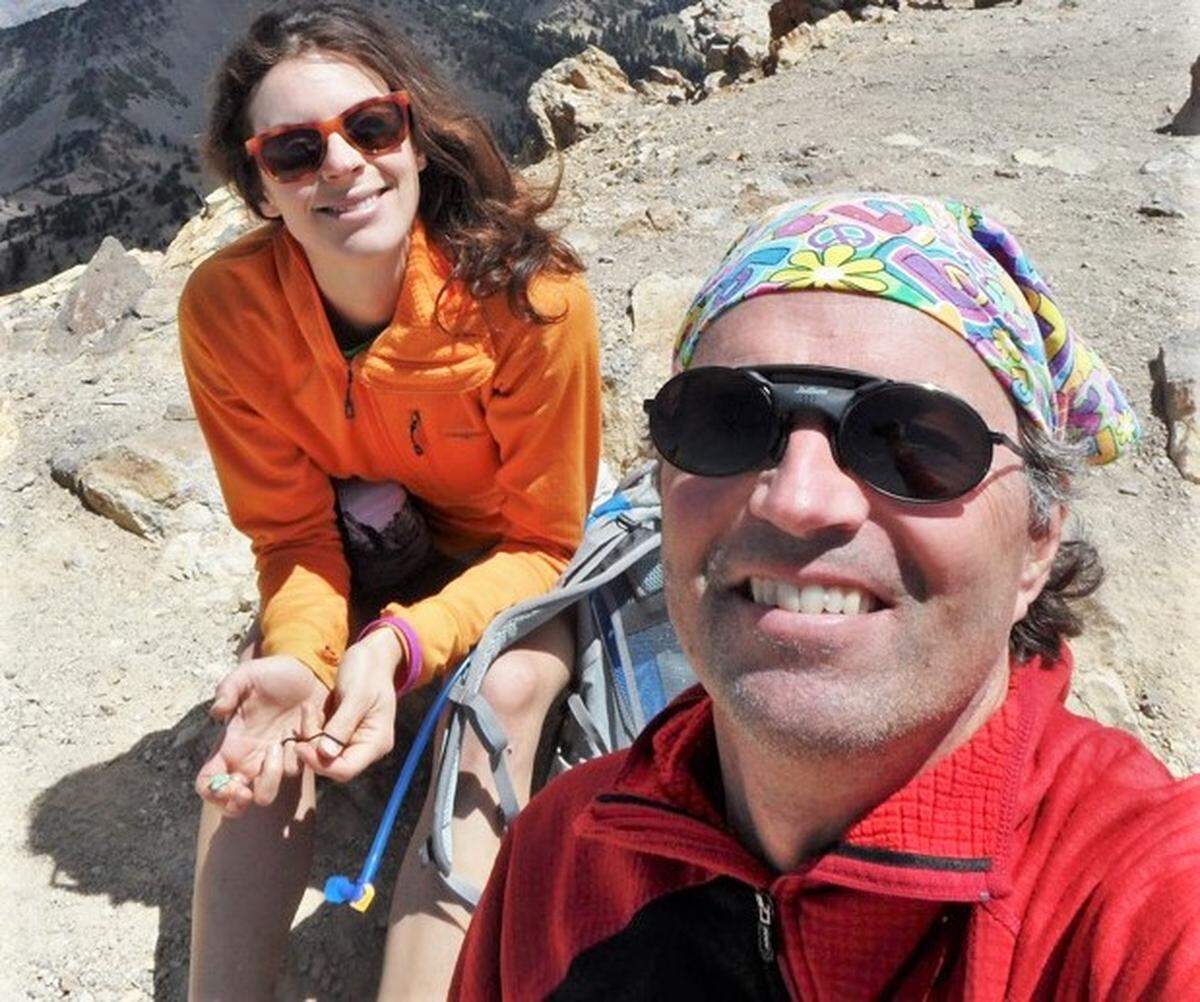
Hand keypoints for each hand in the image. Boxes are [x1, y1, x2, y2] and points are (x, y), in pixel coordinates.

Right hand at [195, 654, 327, 817]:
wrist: (308, 669)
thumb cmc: (272, 674)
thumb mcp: (246, 674)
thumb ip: (228, 689)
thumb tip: (217, 713)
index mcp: (231, 745)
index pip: (209, 783)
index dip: (214, 793)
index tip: (229, 786)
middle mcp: (250, 758)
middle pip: (238, 801)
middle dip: (240, 801)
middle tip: (248, 787)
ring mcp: (276, 759)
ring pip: (269, 791)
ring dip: (273, 773)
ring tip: (280, 742)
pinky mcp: (302, 755)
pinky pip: (300, 769)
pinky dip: (301, 755)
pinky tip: (302, 728)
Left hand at [295, 628, 401, 782]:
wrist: (371, 656)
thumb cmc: (368, 671)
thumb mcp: (356, 695)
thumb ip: (341, 726)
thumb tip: (325, 755)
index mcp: (376, 742)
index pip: (345, 769)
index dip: (320, 764)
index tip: (299, 746)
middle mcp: (366, 747)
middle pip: (332, 764)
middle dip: (313, 746)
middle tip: (306, 717)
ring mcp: (354, 740)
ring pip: (323, 753)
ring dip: (311, 734)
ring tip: (309, 709)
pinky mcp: (342, 733)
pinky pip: (321, 740)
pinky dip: (313, 728)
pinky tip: (311, 709)